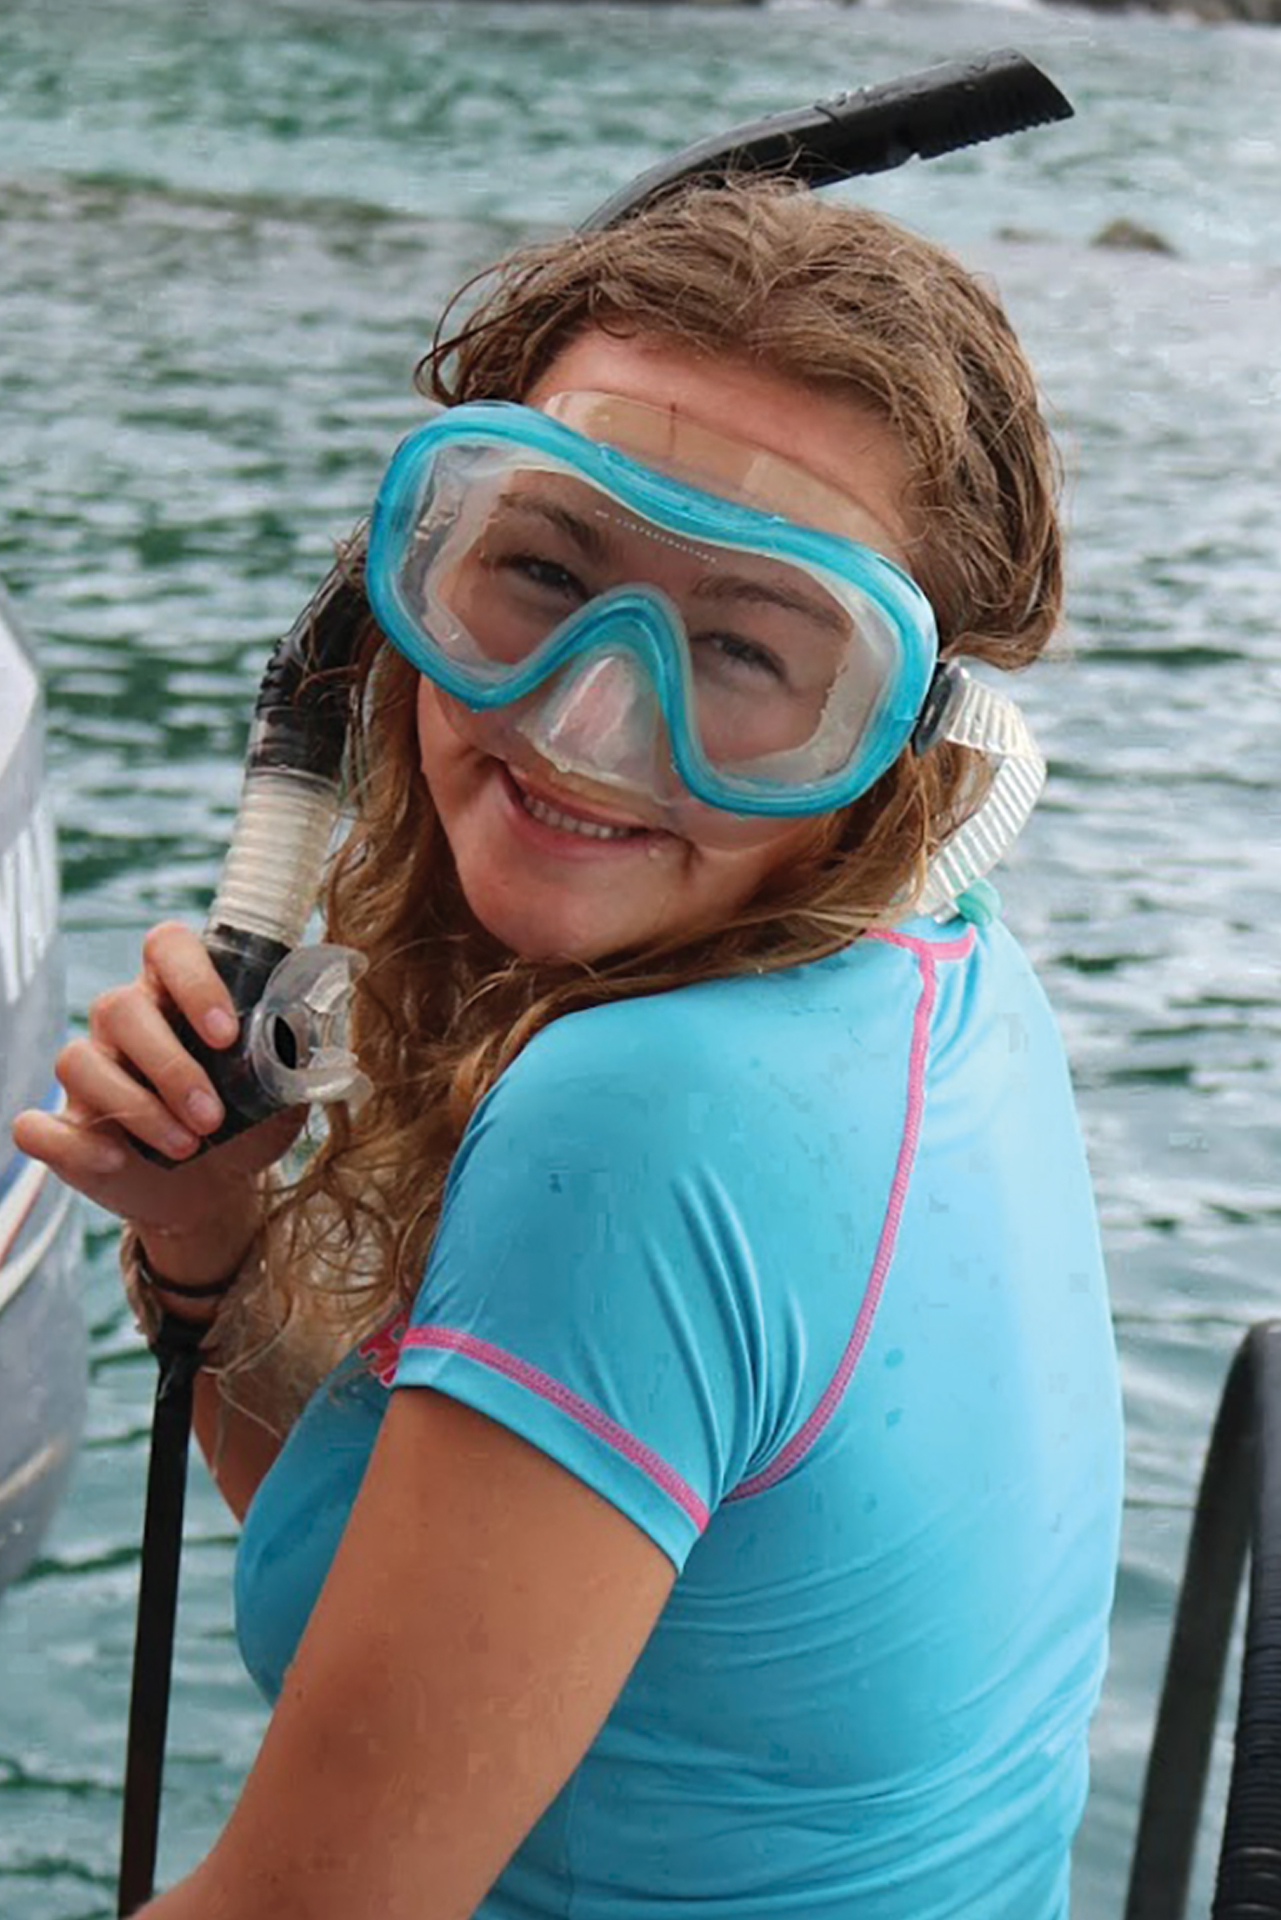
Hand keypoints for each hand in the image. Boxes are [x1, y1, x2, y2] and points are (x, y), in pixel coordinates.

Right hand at [11, 921, 304, 1281]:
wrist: (217, 1189)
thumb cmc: (250, 1121)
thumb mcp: (285, 1089)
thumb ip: (297, 1053)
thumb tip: (315, 1027)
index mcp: (178, 993)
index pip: (167, 945)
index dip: (193, 981)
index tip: (227, 1034)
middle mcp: (126, 1020)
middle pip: (120, 1006)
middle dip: (171, 1065)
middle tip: (212, 1118)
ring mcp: (89, 1072)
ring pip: (80, 1060)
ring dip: (136, 1106)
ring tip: (186, 1147)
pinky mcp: (63, 1127)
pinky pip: (38, 1124)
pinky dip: (74, 1143)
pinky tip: (118, 1161)